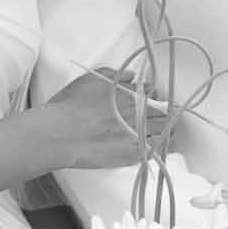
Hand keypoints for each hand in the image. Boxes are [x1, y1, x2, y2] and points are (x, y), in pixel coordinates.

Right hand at [41, 65, 171, 170]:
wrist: (60, 133)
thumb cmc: (70, 107)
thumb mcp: (91, 80)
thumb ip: (115, 74)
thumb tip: (131, 75)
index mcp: (129, 94)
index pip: (152, 92)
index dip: (153, 96)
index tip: (153, 99)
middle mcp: (137, 113)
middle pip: (163, 112)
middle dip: (165, 112)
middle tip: (165, 115)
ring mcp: (136, 134)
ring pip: (164, 131)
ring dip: (167, 129)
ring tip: (166, 132)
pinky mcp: (132, 154)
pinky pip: (156, 151)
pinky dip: (161, 147)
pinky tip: (160, 147)